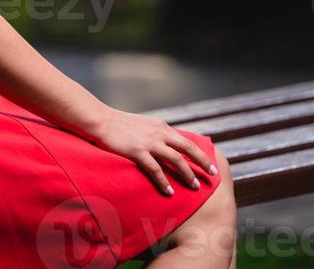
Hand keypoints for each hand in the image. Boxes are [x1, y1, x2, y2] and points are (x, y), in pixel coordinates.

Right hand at [86, 106, 218, 196]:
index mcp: (161, 126)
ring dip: (187, 174)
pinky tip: (170, 191)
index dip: (199, 152)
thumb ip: (155, 133)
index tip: (210, 163)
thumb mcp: (142, 125)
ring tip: (194, 187)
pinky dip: (165, 182)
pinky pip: (156, 169)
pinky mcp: (138, 151)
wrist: (100, 120)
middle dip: (202, 162)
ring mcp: (149, 142)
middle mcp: (159, 132)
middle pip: (187, 148)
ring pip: (176, 159)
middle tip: (213, 175)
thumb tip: (166, 146)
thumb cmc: (119, 124)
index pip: (185, 140)